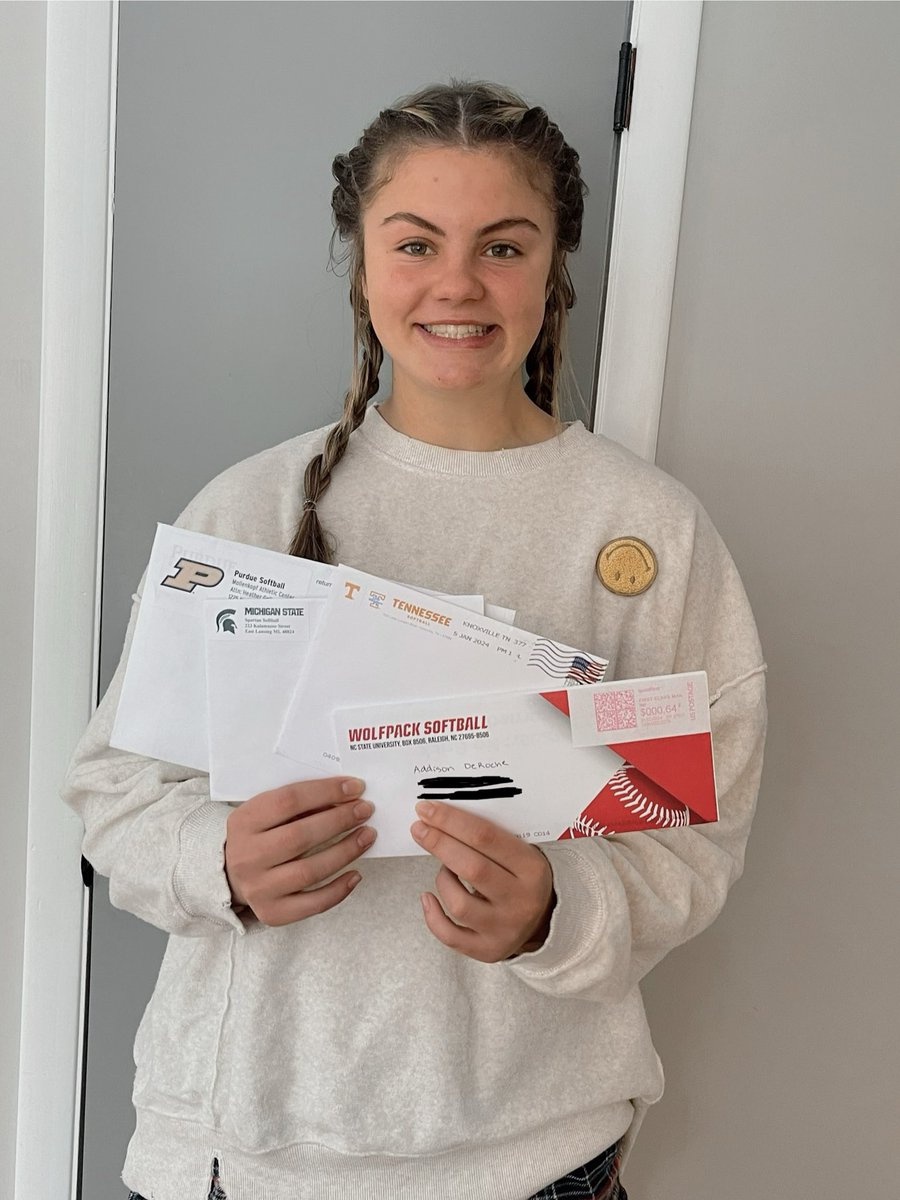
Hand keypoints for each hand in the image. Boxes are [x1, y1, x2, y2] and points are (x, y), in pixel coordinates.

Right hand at [224, 776, 374, 925]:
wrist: (230, 876)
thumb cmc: (259, 836)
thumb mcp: (267, 813)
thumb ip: (300, 805)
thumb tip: (346, 798)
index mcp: (244, 822)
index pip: (288, 801)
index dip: (325, 792)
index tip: (355, 787)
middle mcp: (247, 856)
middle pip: (300, 836)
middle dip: (339, 820)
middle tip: (365, 810)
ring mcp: (258, 888)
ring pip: (310, 871)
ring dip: (345, 851)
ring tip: (367, 836)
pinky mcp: (272, 913)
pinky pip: (313, 904)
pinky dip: (339, 889)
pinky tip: (356, 874)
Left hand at [411, 801, 555, 961]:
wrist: (545, 921)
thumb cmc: (522, 878)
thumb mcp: (521, 853)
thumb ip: (489, 838)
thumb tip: (441, 818)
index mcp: (531, 868)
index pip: (486, 837)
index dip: (451, 821)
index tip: (427, 810)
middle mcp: (520, 900)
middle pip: (471, 868)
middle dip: (439, 844)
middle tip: (418, 828)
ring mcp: (504, 928)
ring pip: (459, 903)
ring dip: (442, 880)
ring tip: (445, 870)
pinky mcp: (488, 950)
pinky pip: (450, 936)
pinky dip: (432, 916)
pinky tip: (427, 898)